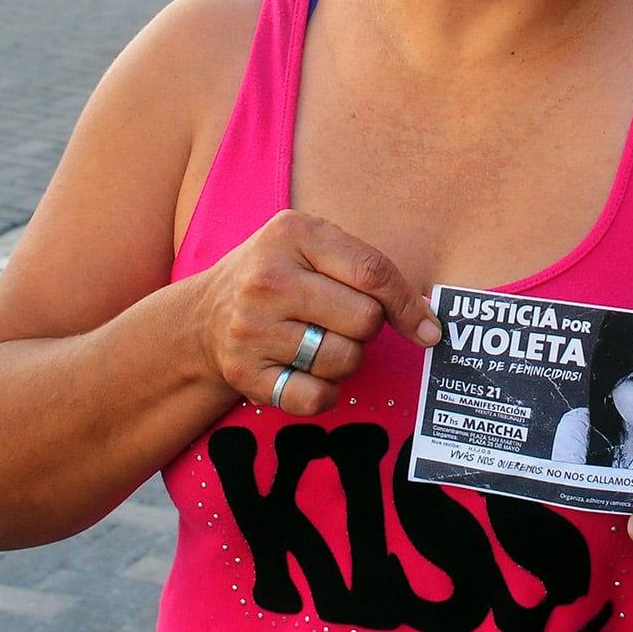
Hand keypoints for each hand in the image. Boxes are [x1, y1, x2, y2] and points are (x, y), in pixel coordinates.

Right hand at [187, 210, 439, 414]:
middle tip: (341, 320)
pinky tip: (309, 372)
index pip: (373, 272)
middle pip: (365, 319)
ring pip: (345, 360)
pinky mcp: (245, 373)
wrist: (203, 316)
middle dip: (368, 327)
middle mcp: (268, 279)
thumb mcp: (314, 247)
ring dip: (346, 358)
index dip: (409, 304)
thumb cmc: (279, 276)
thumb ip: (370, 271)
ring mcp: (252, 328)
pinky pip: (317, 398)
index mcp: (292, 233)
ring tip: (319, 341)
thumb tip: (429, 323)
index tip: (429, 328)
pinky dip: (326, 392)